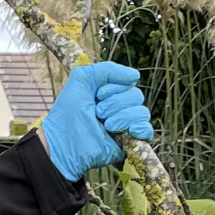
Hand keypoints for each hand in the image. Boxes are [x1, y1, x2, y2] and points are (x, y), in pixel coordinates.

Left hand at [41, 62, 153, 181]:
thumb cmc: (69, 114)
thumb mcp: (82, 79)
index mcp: (110, 92)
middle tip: (98, 113)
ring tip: (106, 126)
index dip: (114, 88)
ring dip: (122, 117)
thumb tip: (136, 76)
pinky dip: (141, 129)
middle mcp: (120, 107)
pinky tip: (129, 132)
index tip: (96, 96)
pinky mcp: (131, 142)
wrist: (66, 144)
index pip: (128, 82)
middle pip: (136, 96)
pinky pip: (148, 130)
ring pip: (142, 112)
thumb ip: (106, 69)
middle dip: (116, 103)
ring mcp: (127, 125)